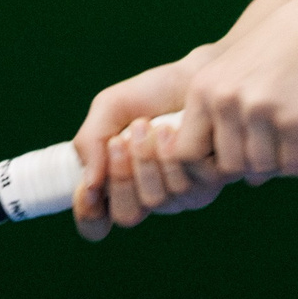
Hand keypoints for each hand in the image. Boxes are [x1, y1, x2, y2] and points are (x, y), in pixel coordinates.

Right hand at [71, 51, 206, 240]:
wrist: (194, 74)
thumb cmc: (151, 94)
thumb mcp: (109, 109)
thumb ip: (90, 141)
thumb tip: (90, 183)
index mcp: (119, 183)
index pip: (97, 224)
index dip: (89, 216)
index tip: (89, 190)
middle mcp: (149, 195)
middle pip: (127, 215)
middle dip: (120, 177)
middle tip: (119, 140)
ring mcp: (180, 194)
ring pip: (156, 201)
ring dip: (146, 159)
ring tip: (147, 125)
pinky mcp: (208, 183)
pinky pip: (185, 186)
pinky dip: (172, 155)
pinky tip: (173, 130)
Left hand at [163, 0, 297, 182]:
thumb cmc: (279, 57)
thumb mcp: (237, 80)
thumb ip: (231, 129)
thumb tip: (251, 182)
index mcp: (202, 90)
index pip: (186, 154)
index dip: (206, 170)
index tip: (235, 164)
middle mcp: (226, 100)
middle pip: (230, 167)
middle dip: (254, 168)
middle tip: (277, 153)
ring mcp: (259, 110)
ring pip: (263, 169)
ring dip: (284, 165)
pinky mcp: (294, 119)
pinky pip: (296, 166)